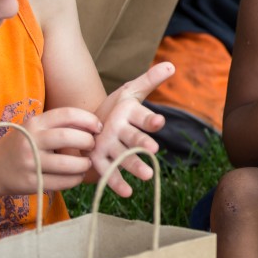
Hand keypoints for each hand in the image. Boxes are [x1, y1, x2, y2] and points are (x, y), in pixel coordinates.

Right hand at [0, 109, 98, 196]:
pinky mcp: (32, 182)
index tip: (99, 128)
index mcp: (35, 123)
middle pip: (68, 137)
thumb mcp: (37, 128)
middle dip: (88, 142)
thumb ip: (62, 125)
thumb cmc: (26, 145)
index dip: (89, 120)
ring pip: (67, 164)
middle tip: (93, 147)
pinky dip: (76, 179)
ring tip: (86, 163)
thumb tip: (97, 127)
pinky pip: (63, 182)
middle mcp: (31, 140)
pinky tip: (76, 175)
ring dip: (84, 164)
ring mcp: (30, 162)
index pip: (67, 114)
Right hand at [91, 62, 174, 196]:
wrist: (86, 122)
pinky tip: (128, 193)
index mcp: (126, 112)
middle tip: (153, 150)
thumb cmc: (118, 107)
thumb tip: (172, 64)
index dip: (150, 119)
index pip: (141, 115)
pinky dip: (115, 183)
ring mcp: (105, 145)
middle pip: (131, 137)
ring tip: (148, 175)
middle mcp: (115, 128)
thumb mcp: (132, 92)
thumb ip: (151, 81)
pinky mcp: (97, 159)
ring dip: (132, 166)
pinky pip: (107, 172)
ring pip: (121, 157)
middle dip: (140, 143)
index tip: (159, 121)